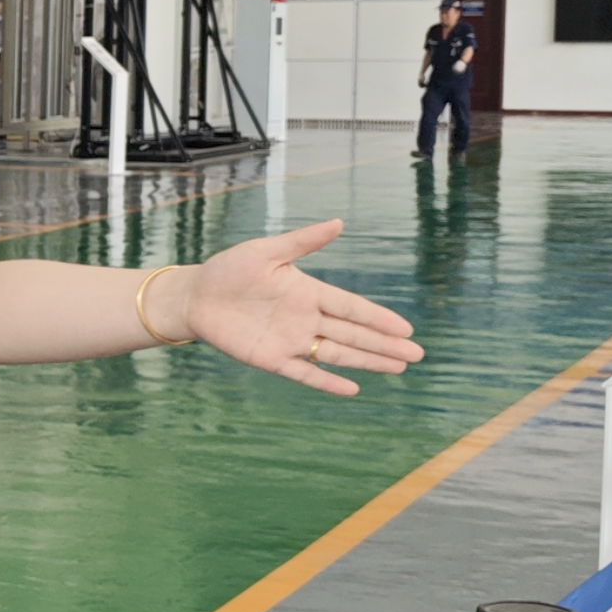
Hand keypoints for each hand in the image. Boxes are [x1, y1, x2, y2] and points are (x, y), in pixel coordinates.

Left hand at [166, 219, 421, 396]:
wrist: (194, 296)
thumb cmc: (229, 270)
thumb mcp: (266, 251)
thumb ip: (302, 241)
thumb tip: (338, 222)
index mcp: (308, 292)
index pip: (351, 307)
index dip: (378, 318)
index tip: (406, 329)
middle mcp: (306, 319)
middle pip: (353, 335)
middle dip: (384, 345)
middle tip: (416, 355)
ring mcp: (290, 341)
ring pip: (337, 354)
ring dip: (367, 361)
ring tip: (398, 368)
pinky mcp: (271, 359)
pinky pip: (304, 373)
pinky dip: (326, 382)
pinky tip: (352, 389)